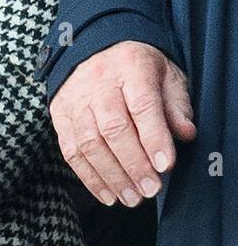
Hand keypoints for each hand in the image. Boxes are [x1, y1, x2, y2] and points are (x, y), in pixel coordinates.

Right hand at [49, 40, 195, 206]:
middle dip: (133, 164)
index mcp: (131, 67)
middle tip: (151, 189)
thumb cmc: (136, 67)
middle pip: (113, 128)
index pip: (142, 105)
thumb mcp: (165, 74)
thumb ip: (176, 104)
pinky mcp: (59, 115)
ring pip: (89, 142)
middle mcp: (98, 83)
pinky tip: (107, 194)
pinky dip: (88, 176)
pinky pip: (70, 150)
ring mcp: (75, 100)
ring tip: (131, 198)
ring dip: (111, 176)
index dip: (154, 137)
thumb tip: (185, 134)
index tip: (166, 165)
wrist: (91, 48)